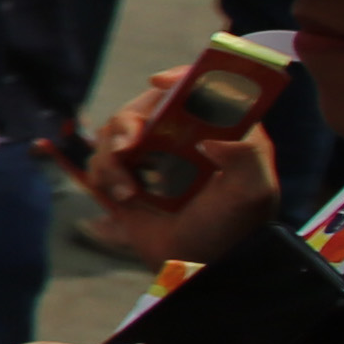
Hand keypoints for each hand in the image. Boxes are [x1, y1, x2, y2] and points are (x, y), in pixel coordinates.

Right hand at [73, 57, 284, 266]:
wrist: (199, 265)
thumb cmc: (232, 227)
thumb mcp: (252, 190)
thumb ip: (246, 154)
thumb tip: (210, 136)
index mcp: (218, 130)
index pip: (197, 88)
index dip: (179, 78)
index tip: (158, 82)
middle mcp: (181, 137)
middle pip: (144, 107)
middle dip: (128, 124)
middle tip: (127, 147)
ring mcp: (150, 157)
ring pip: (114, 134)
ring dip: (112, 160)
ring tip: (128, 192)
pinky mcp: (123, 178)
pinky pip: (95, 160)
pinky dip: (91, 169)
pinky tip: (98, 181)